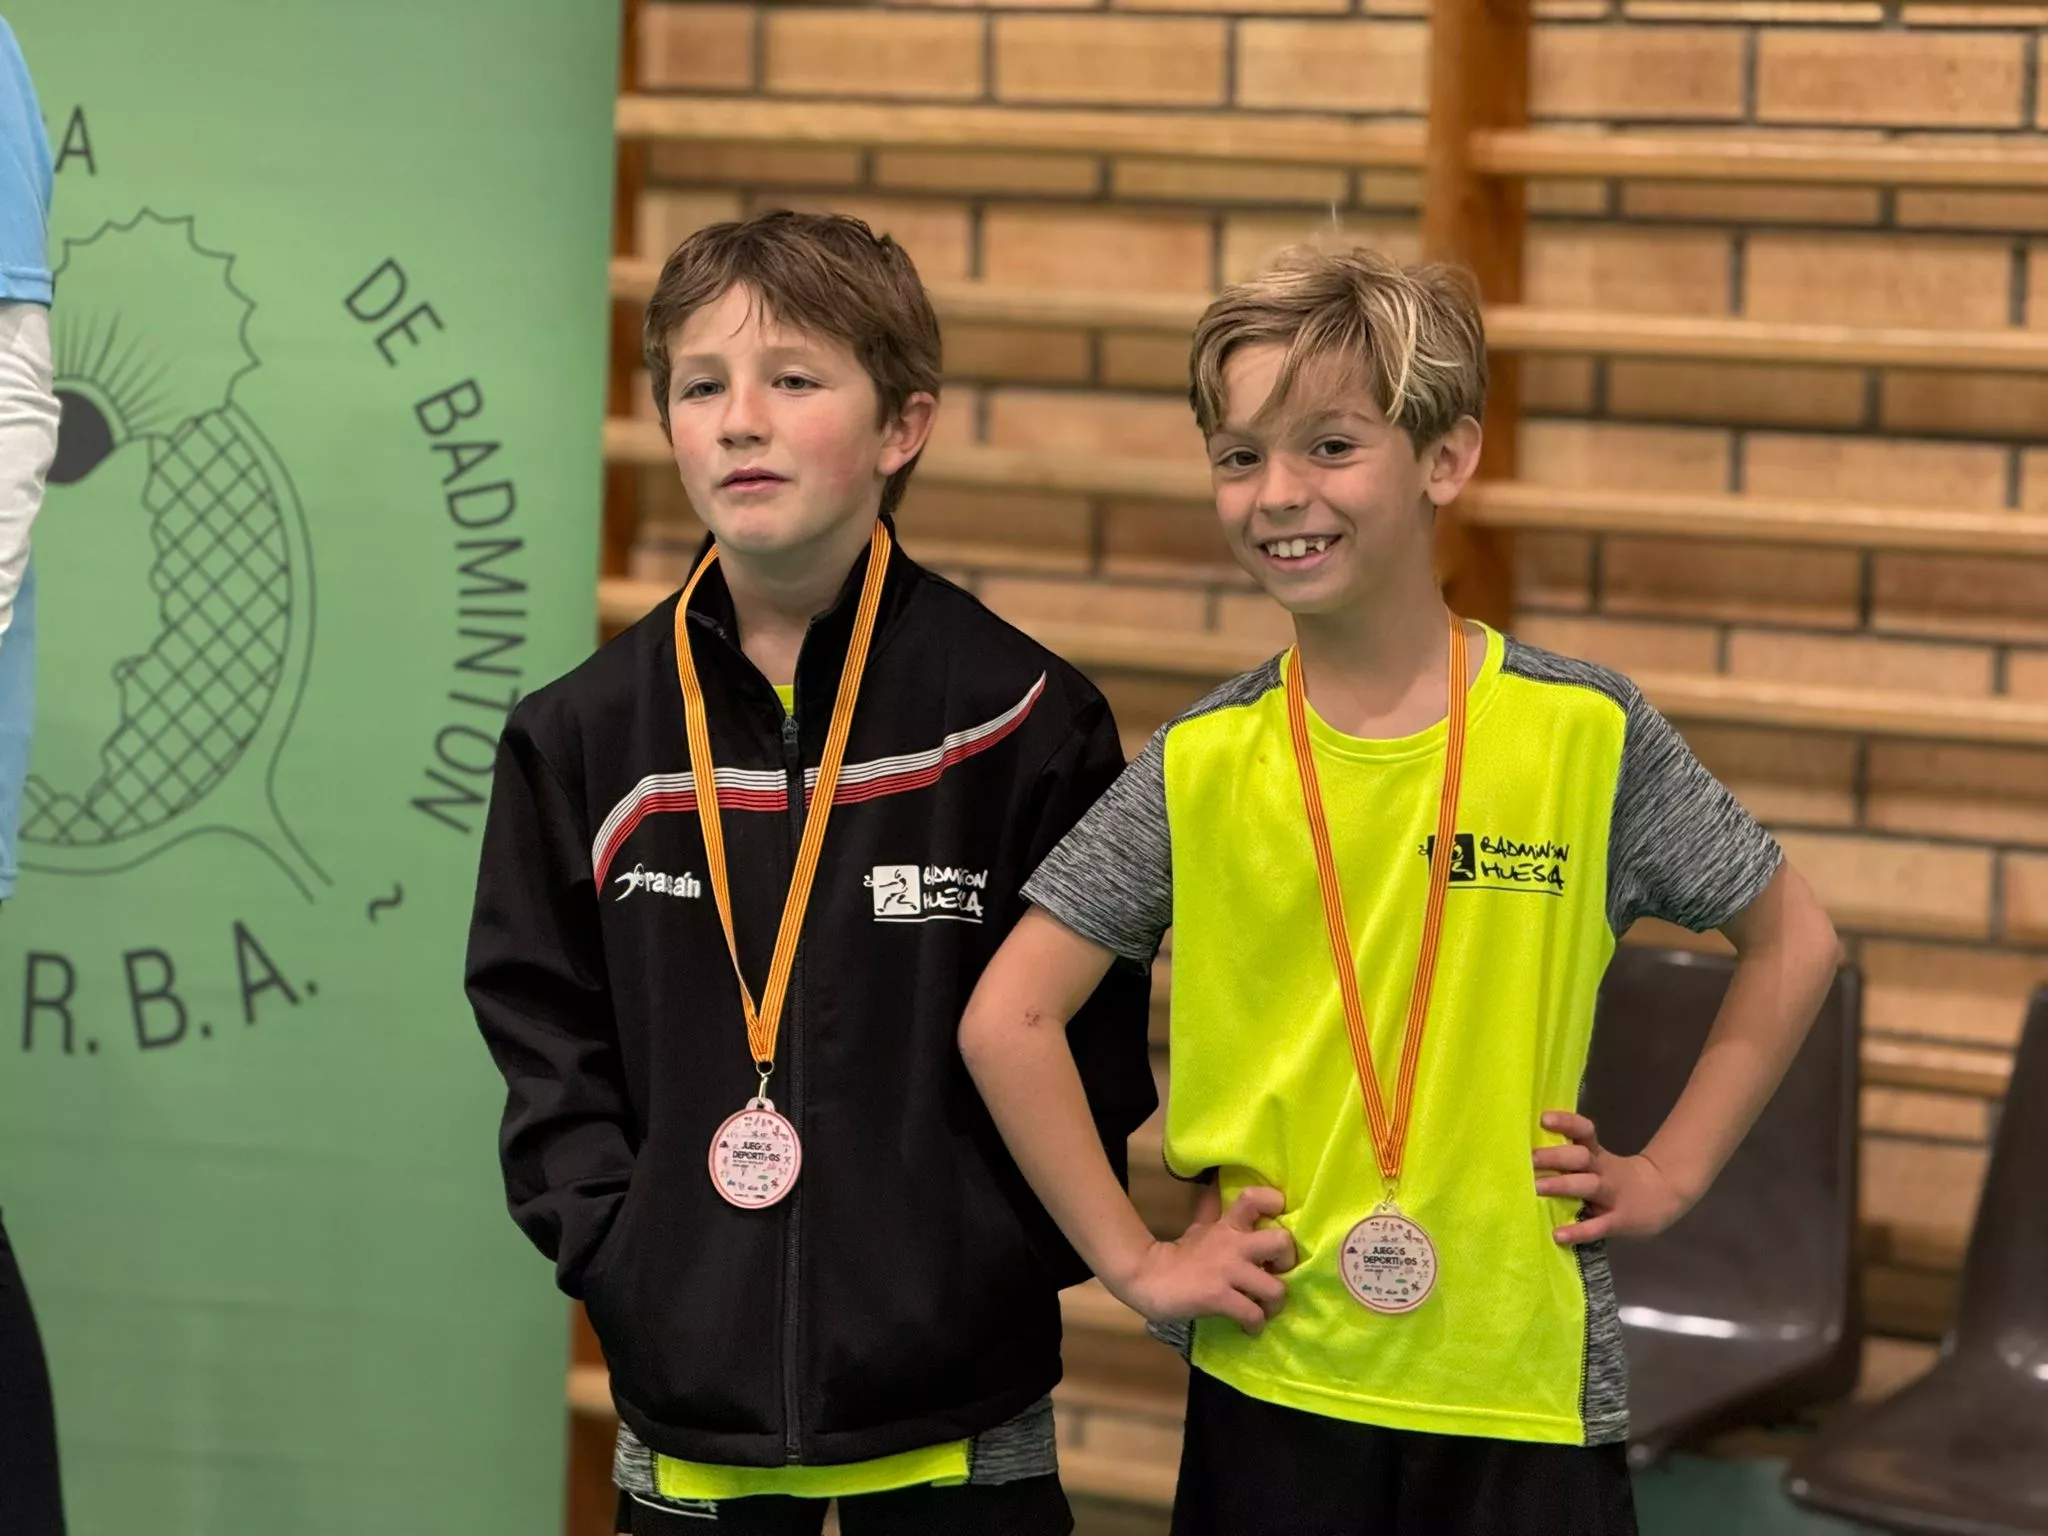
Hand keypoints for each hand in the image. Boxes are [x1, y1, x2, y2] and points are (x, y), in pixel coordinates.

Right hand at [1110, 1187, 1296, 1333]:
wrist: (1147, 1278)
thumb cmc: (1177, 1255)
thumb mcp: (1199, 1227)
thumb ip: (1213, 1210)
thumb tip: (1216, 1183)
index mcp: (1228, 1226)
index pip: (1254, 1199)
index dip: (1273, 1204)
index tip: (1279, 1218)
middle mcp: (1233, 1245)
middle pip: (1281, 1242)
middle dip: (1287, 1261)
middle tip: (1277, 1273)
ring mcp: (1228, 1272)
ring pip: (1275, 1288)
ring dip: (1274, 1303)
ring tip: (1265, 1308)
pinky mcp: (1219, 1298)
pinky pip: (1252, 1314)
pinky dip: (1255, 1324)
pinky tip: (1248, 1326)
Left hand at [1533, 1112, 1690, 1243]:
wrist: (1663, 1196)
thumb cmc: (1617, 1178)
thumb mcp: (1600, 1162)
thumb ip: (1571, 1158)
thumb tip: (1527, 1153)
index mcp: (1597, 1155)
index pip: (1583, 1131)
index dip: (1566, 1123)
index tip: (1544, 1118)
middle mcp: (1603, 1172)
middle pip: (1581, 1157)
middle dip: (1556, 1156)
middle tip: (1530, 1158)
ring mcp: (1612, 1196)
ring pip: (1588, 1186)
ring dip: (1563, 1185)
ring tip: (1536, 1188)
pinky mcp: (1619, 1221)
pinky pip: (1598, 1226)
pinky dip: (1579, 1231)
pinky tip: (1558, 1235)